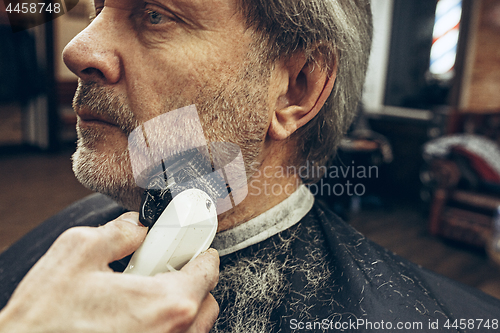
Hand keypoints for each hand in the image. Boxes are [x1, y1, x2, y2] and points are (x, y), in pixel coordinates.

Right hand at [0, 212, 219, 332]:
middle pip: (206, 300)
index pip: (208, 269)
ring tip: (141, 298)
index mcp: (165, 303)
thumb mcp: (78, 253)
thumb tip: (136, 226)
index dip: (199, 251)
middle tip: (160, 271)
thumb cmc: (45, 321)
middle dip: (189, 281)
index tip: (189, 246)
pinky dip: (164, 327)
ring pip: (194, 326)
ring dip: (178, 307)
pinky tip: (131, 319)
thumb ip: (119, 232)